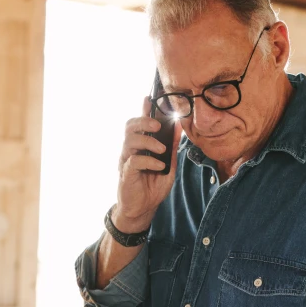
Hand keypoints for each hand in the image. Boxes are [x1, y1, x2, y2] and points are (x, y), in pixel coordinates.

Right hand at [114, 97, 181, 231]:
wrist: (143, 209)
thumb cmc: (153, 186)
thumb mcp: (169, 165)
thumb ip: (172, 147)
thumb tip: (179, 127)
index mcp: (141, 146)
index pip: (140, 123)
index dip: (143, 109)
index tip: (149, 98)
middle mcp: (131, 150)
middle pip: (130, 127)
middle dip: (144, 121)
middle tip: (157, 125)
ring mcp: (126, 161)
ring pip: (130, 140)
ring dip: (148, 141)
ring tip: (161, 149)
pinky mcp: (126, 173)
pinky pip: (134, 160)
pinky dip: (149, 161)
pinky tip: (159, 166)